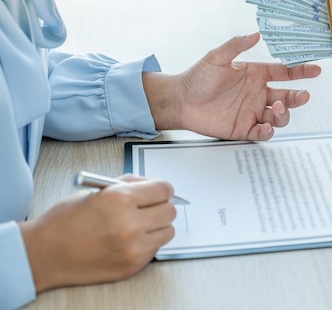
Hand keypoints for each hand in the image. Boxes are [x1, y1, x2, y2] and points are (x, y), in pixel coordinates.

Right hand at [20, 176, 175, 292]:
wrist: (44, 254)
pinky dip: (148, 243)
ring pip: (167, 231)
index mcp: (120, 198)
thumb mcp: (97, 191)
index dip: (162, 189)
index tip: (159, 192)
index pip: (164, 189)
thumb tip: (152, 185)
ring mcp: (133, 247)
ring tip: (139, 225)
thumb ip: (128, 185)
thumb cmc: (65, 221)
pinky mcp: (132, 264)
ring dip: (157, 227)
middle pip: (170, 210)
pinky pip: (155, 249)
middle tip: (149, 208)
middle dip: (161, 207)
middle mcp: (130, 222)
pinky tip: (129, 240)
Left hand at [143, 32, 321, 139]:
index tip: (315, 69)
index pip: (284, 73)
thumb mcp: (216, 57)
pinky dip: (269, 131)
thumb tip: (255, 34)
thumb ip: (236, 46)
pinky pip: (263, 132)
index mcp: (256, 74)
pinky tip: (267, 126)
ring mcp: (252, 112)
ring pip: (279, 116)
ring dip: (284, 113)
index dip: (301, 71)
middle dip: (297, 97)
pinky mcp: (244, 128)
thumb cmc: (197, 77)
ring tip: (277, 108)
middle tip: (302, 95)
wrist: (180, 101)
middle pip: (287, 96)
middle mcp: (258, 93)